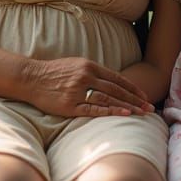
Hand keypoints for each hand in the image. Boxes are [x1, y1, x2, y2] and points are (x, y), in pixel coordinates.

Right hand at [23, 57, 154, 117]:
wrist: (31, 78)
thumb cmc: (54, 72)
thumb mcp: (76, 65)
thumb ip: (93, 72)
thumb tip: (111, 81)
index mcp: (89, 66)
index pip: (117, 78)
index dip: (132, 88)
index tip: (144, 96)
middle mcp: (86, 76)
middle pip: (116, 89)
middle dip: (135, 99)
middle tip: (149, 107)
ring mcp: (78, 91)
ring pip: (108, 98)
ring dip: (127, 106)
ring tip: (141, 113)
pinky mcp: (69, 105)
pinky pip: (93, 109)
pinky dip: (110, 111)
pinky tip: (123, 114)